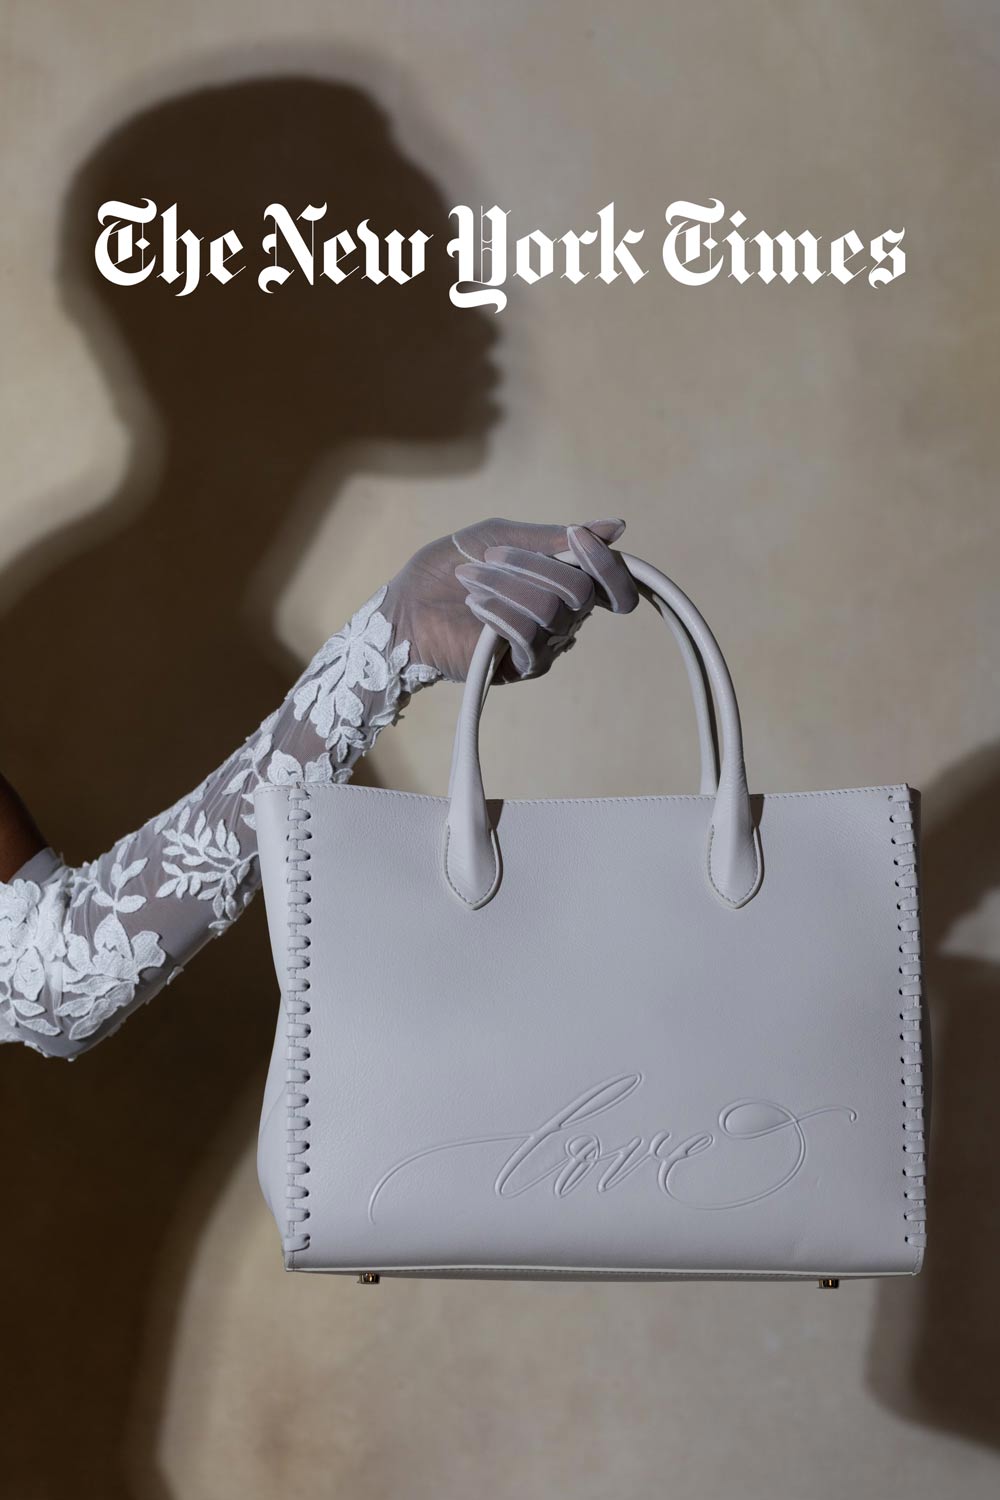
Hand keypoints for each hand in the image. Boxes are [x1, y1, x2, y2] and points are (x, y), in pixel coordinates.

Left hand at [383, 517, 638, 682]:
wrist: (406, 607)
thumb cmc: (449, 569)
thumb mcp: (500, 537)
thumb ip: (552, 538)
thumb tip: (615, 528)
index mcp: (563, 583)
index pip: (614, 586)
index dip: (605, 562)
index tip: (576, 538)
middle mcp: (563, 617)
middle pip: (581, 592)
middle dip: (533, 565)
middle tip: (492, 556)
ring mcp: (544, 645)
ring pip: (552, 611)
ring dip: (507, 585)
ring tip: (471, 580)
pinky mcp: (520, 667)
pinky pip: (528, 636)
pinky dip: (499, 612)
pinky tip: (474, 606)